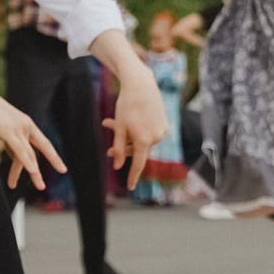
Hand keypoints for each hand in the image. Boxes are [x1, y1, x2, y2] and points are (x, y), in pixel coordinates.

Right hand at [0, 88, 65, 190]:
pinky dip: (27, 161)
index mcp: (25, 123)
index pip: (43, 143)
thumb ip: (8, 136)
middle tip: (44, 185)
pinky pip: (20, 149)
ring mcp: (18, 128)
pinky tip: (34, 171)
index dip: (53, 156)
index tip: (61, 167)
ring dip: (34, 172)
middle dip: (41, 169)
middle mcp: (25, 125)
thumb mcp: (1, 124)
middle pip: (37, 151)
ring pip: (29, 154)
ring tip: (39, 185)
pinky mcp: (8, 130)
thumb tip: (11, 149)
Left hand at [103, 70, 169, 187]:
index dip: (133, 176)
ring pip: (143, 141)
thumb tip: (118, 167)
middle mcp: (156, 137)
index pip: (138, 164)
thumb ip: (119, 148)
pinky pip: (150, 133)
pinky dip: (138, 131)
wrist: (141, 85)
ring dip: (129, 138)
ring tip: (111, 124)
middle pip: (138, 151)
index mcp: (144, 140)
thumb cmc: (127, 105)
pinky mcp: (164, 123)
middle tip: (109, 150)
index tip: (130, 187)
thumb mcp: (120, 127)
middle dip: (124, 150)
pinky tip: (130, 121)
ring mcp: (162, 130)